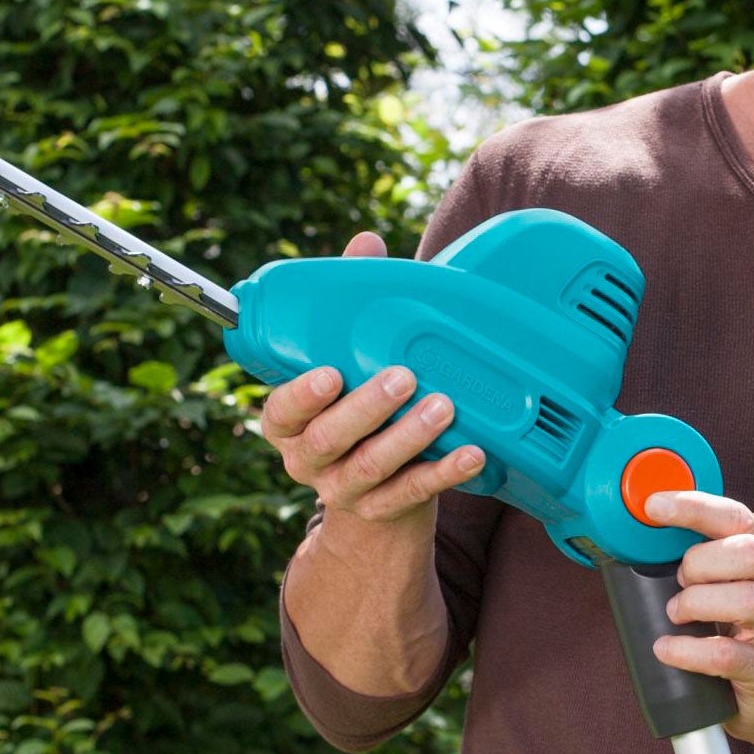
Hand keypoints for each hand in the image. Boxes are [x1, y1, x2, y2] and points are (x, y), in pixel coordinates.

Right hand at [259, 230, 486, 529]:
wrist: (372, 504)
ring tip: (444, 407)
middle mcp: (308, 460)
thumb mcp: (343, 367)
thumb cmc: (355, 416)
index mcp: (288, 423)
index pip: (281, 410)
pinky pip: (411, 493)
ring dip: (409, 436)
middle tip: (404, 376)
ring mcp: (344, 490)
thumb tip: (367, 242)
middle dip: (366, 407)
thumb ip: (346, 311)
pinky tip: (472, 453)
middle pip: (328, 438)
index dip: (301, 394)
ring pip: (371, 467)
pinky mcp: (383, 511)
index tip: (330, 373)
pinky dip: (444, 473)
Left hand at [642, 488, 753, 745]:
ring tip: (675, 613)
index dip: (695, 507)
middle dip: (700, 561)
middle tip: (678, 581)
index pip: (737, 518)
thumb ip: (699, 560)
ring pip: (748, 599)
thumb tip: (637, 535)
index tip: (654, 506)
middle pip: (749, 553)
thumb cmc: (740, 633)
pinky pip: (727, 655)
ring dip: (696, 603)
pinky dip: (688, 651)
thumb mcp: (726, 587)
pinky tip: (666, 649)